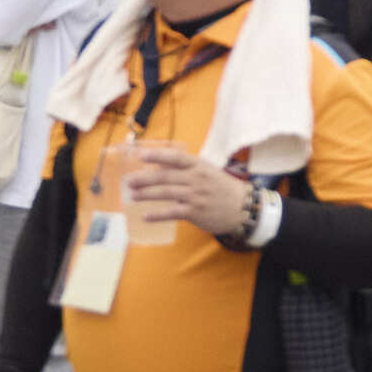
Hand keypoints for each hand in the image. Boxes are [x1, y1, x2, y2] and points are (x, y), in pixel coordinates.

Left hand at [120, 146, 250, 236]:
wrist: (242, 207)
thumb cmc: (221, 188)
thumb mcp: (207, 172)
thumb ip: (186, 170)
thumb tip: (159, 168)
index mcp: (199, 165)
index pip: (175, 157)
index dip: (157, 155)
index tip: (141, 155)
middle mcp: (196, 178)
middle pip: (165, 176)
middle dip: (144, 178)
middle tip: (129, 181)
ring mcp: (196, 195)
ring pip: (166, 193)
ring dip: (147, 194)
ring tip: (132, 196)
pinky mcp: (196, 212)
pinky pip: (172, 212)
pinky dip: (157, 214)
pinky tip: (146, 216)